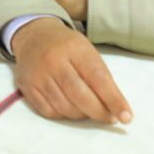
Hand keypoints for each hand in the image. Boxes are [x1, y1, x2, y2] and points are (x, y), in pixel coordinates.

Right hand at [12, 17, 132, 123]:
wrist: (33, 35)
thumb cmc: (66, 45)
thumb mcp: (86, 49)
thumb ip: (100, 74)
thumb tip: (114, 105)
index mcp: (74, 48)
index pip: (98, 78)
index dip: (113, 100)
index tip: (126, 117)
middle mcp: (54, 61)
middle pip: (80, 96)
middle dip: (99, 112)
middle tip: (109, 118)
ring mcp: (39, 76)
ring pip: (65, 107)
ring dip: (82, 114)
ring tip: (89, 110)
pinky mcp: (27, 88)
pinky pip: (50, 112)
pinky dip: (64, 115)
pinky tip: (70, 108)